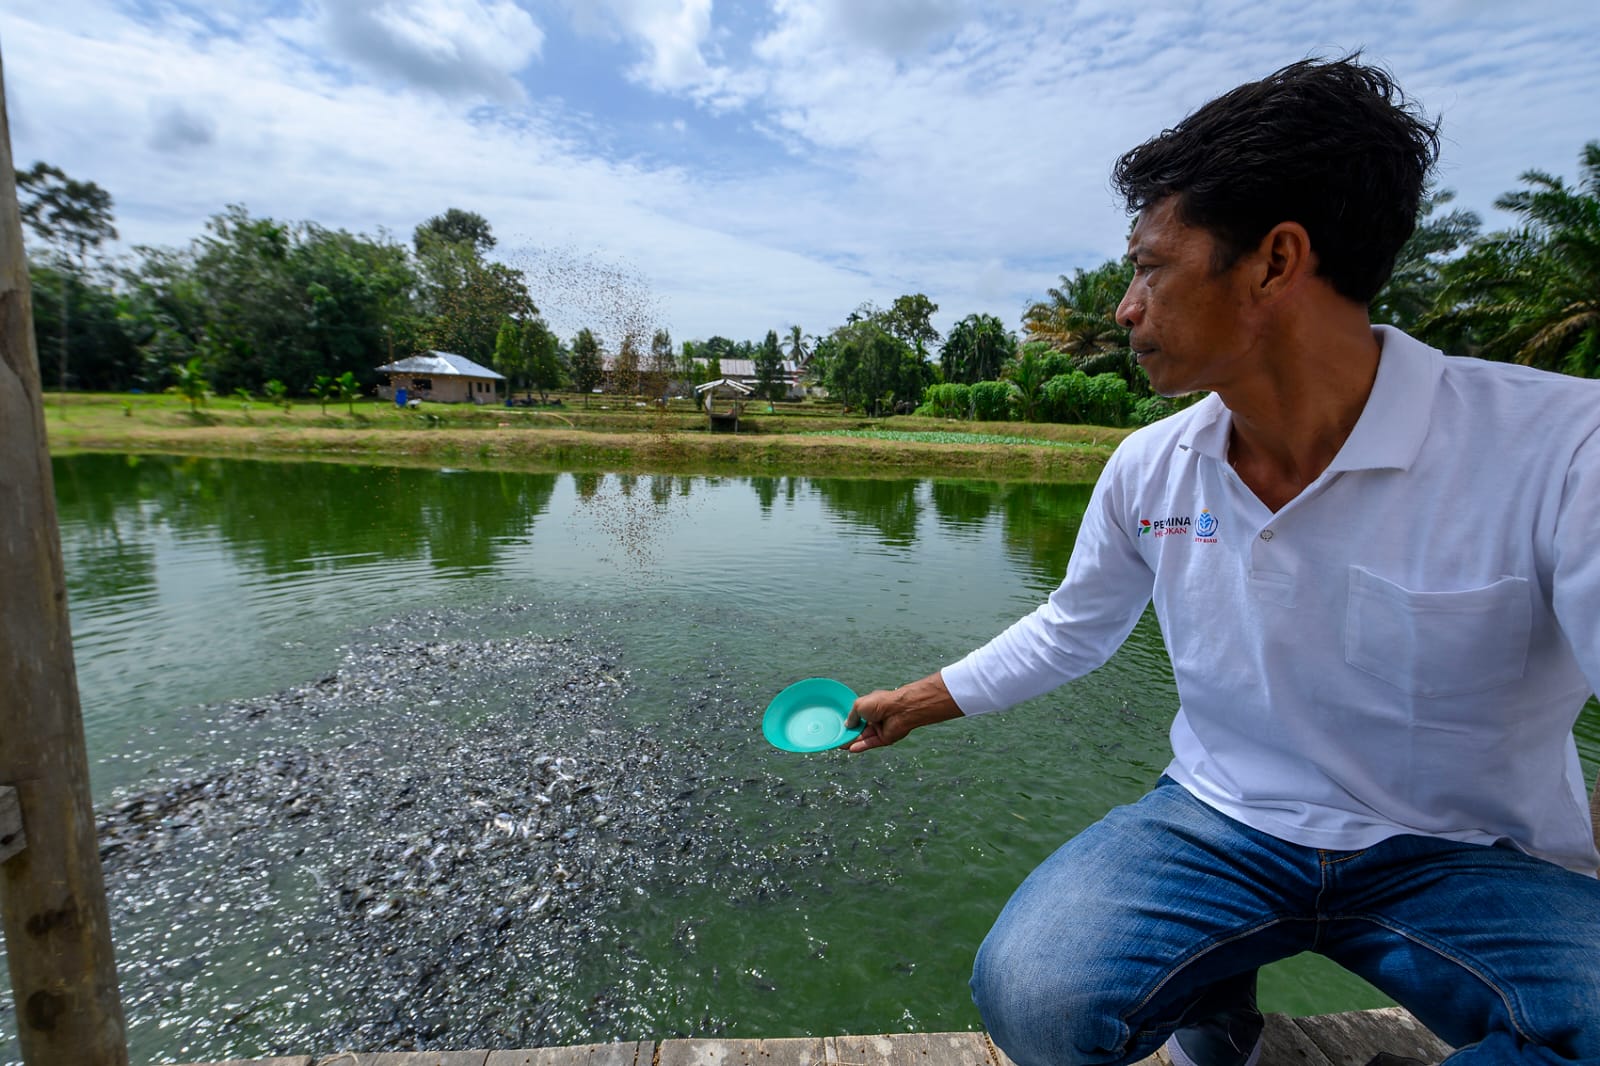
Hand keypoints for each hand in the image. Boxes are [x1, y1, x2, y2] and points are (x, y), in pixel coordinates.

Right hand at [844, 671, 963, 752]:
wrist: (900, 710)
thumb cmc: (881, 703)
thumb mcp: (859, 705)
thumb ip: (851, 716)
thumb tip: (846, 724)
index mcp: (870, 707)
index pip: (857, 717)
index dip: (849, 722)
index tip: (840, 728)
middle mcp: (875, 718)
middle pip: (860, 729)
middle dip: (849, 734)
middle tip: (838, 739)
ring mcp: (880, 729)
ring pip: (864, 737)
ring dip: (853, 742)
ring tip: (841, 745)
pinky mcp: (885, 739)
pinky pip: (871, 743)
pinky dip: (861, 746)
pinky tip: (851, 749)